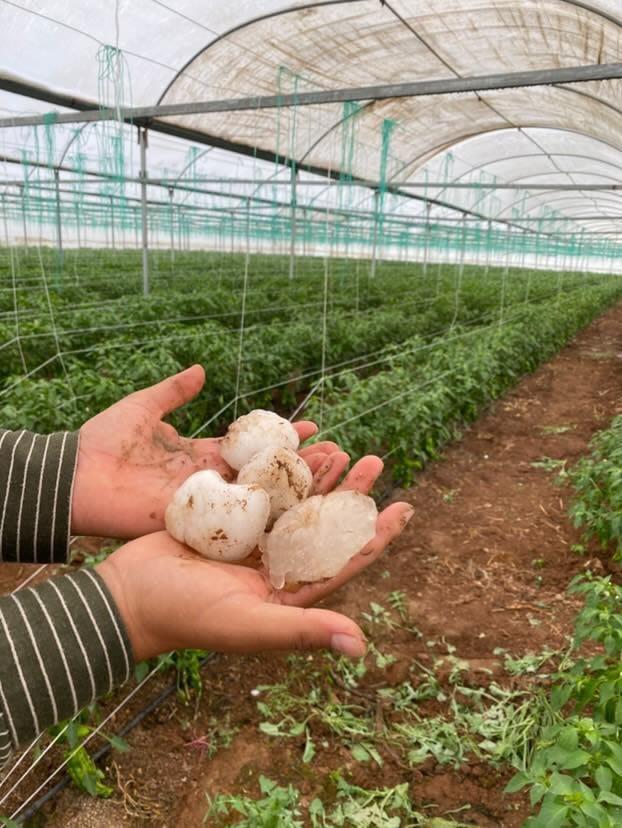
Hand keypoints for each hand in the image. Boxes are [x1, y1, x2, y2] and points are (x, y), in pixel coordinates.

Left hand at [71, 365, 348, 538]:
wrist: (73, 477)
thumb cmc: (102, 441)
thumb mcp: (143, 406)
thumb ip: (174, 391)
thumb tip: (201, 370)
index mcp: (200, 456)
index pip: (252, 448)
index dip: (282, 440)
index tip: (316, 427)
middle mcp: (210, 483)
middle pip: (263, 476)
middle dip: (300, 468)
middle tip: (339, 457)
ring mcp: (204, 506)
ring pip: (257, 501)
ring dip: (293, 494)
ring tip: (333, 482)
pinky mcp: (193, 524)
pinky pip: (234, 524)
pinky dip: (266, 520)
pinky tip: (299, 514)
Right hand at [96, 457, 412, 660]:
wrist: (128, 595)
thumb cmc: (186, 616)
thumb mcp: (247, 624)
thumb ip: (302, 630)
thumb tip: (361, 646)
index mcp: (288, 594)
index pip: (344, 561)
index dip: (376, 536)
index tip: (406, 508)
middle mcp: (276, 567)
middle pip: (324, 524)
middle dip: (352, 494)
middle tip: (374, 461)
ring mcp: (251, 542)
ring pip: (295, 503)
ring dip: (319, 477)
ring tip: (342, 449)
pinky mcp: (228, 522)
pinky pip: (262, 492)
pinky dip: (279, 471)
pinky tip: (295, 448)